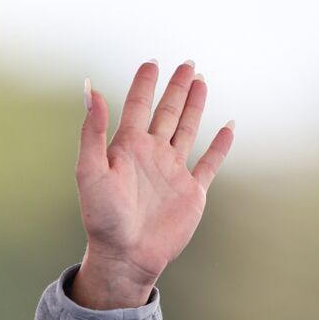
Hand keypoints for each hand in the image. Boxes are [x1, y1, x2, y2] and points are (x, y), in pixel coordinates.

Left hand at [74, 60, 233, 300]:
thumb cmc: (103, 218)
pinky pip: (210, 163)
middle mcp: (151, 156)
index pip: (136, 106)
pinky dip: (221, 145)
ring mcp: (172, 173)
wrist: (125, 256)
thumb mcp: (90, 171)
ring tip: (201, 81)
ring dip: (194, 106)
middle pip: (166, 113)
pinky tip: (228, 126)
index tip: (151, 63)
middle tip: (187, 64)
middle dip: (176, 88)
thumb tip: (90, 89)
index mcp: (126, 148)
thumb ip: (92, 131)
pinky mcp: (191, 192)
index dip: (144, 84)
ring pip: (187, 130)